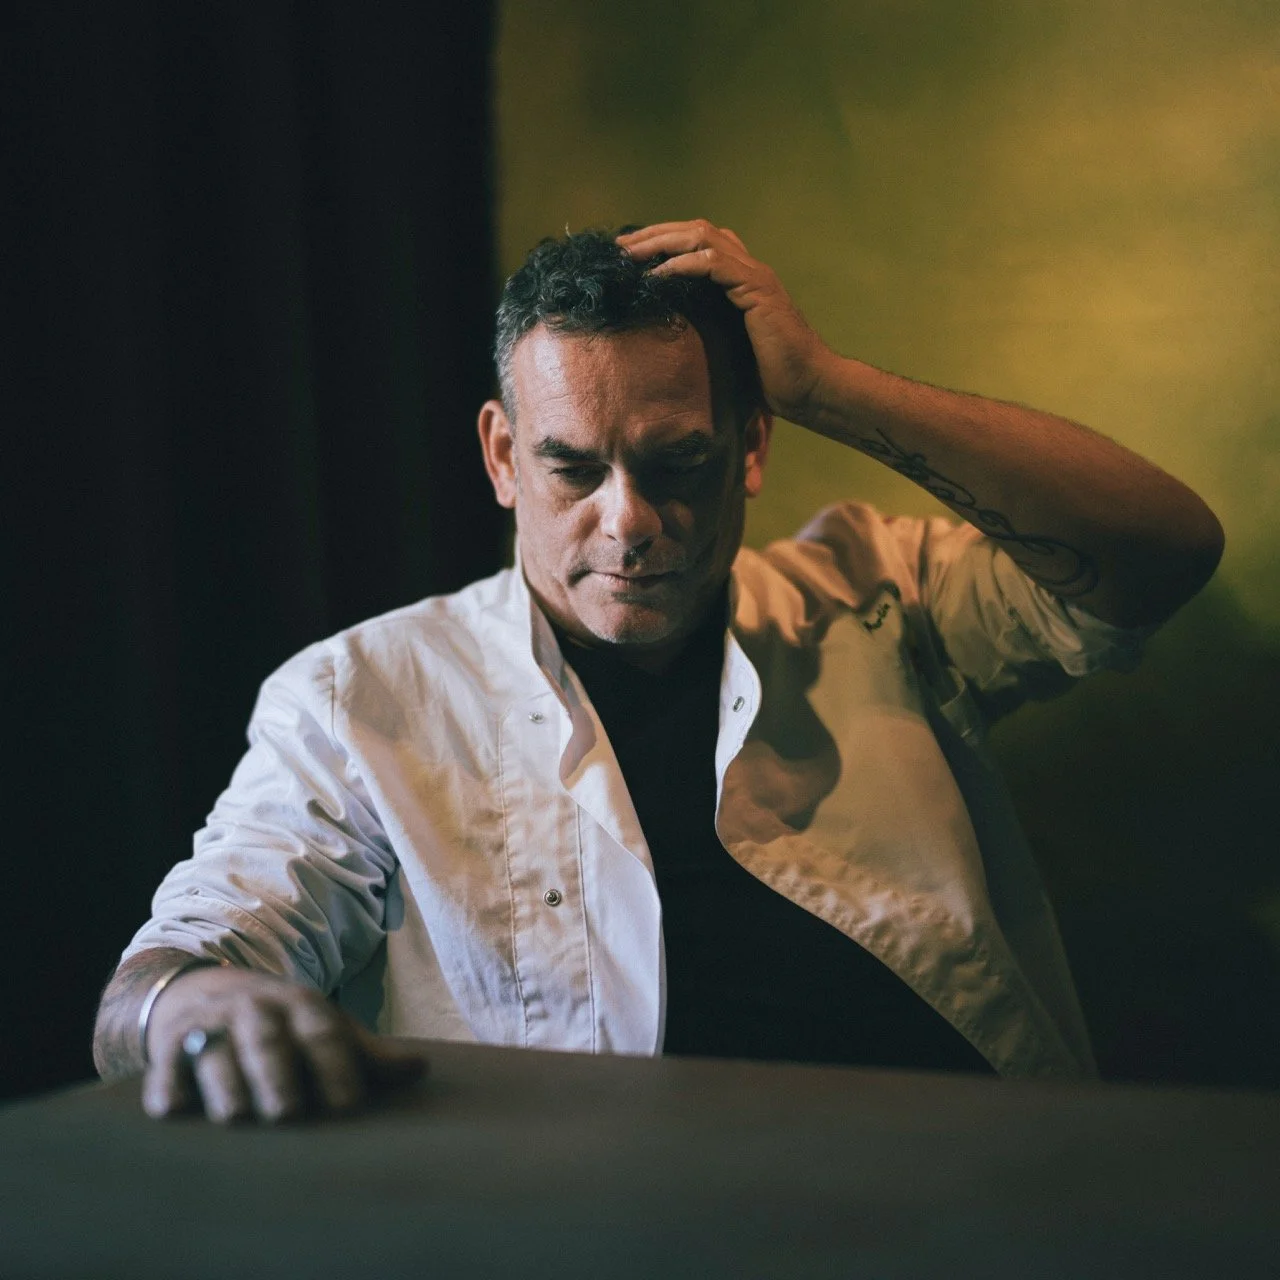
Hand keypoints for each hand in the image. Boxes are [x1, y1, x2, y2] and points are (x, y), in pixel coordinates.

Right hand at [142, 965, 427, 1122]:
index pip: (323, 1033)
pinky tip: (170, 1109)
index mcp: (300, 1007)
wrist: (200, 989)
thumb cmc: (278, 1024)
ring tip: (235, 1117)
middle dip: (278, 1075)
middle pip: (268, 1041)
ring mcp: (211, 1026)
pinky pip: (166, 1064)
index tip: (347, 1105)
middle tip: (287, 1113)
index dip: (337, 1066)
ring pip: (217, 1053)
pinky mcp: (170, 1045)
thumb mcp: (320, 1027)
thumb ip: (365, 1054)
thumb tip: (421, 1070)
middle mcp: (256, 1011)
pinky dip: (167, 1085)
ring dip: (226, 1084)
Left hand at [616, 219, 838, 424]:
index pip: (698, 243)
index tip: (628, 257)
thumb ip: (706, 332)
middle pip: (695, 230)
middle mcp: (749, 268)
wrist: (810, 388)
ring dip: (661, 242)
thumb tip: (668, 341)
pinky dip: (680, 266)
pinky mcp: (757, 289)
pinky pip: (712, 264)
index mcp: (742, 278)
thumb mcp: (728, 350)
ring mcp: (755, 275)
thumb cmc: (772, 379)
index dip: (662, 243)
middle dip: (653, 235)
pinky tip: (655, 277)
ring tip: (629, 256)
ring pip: (702, 237)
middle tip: (618, 249)